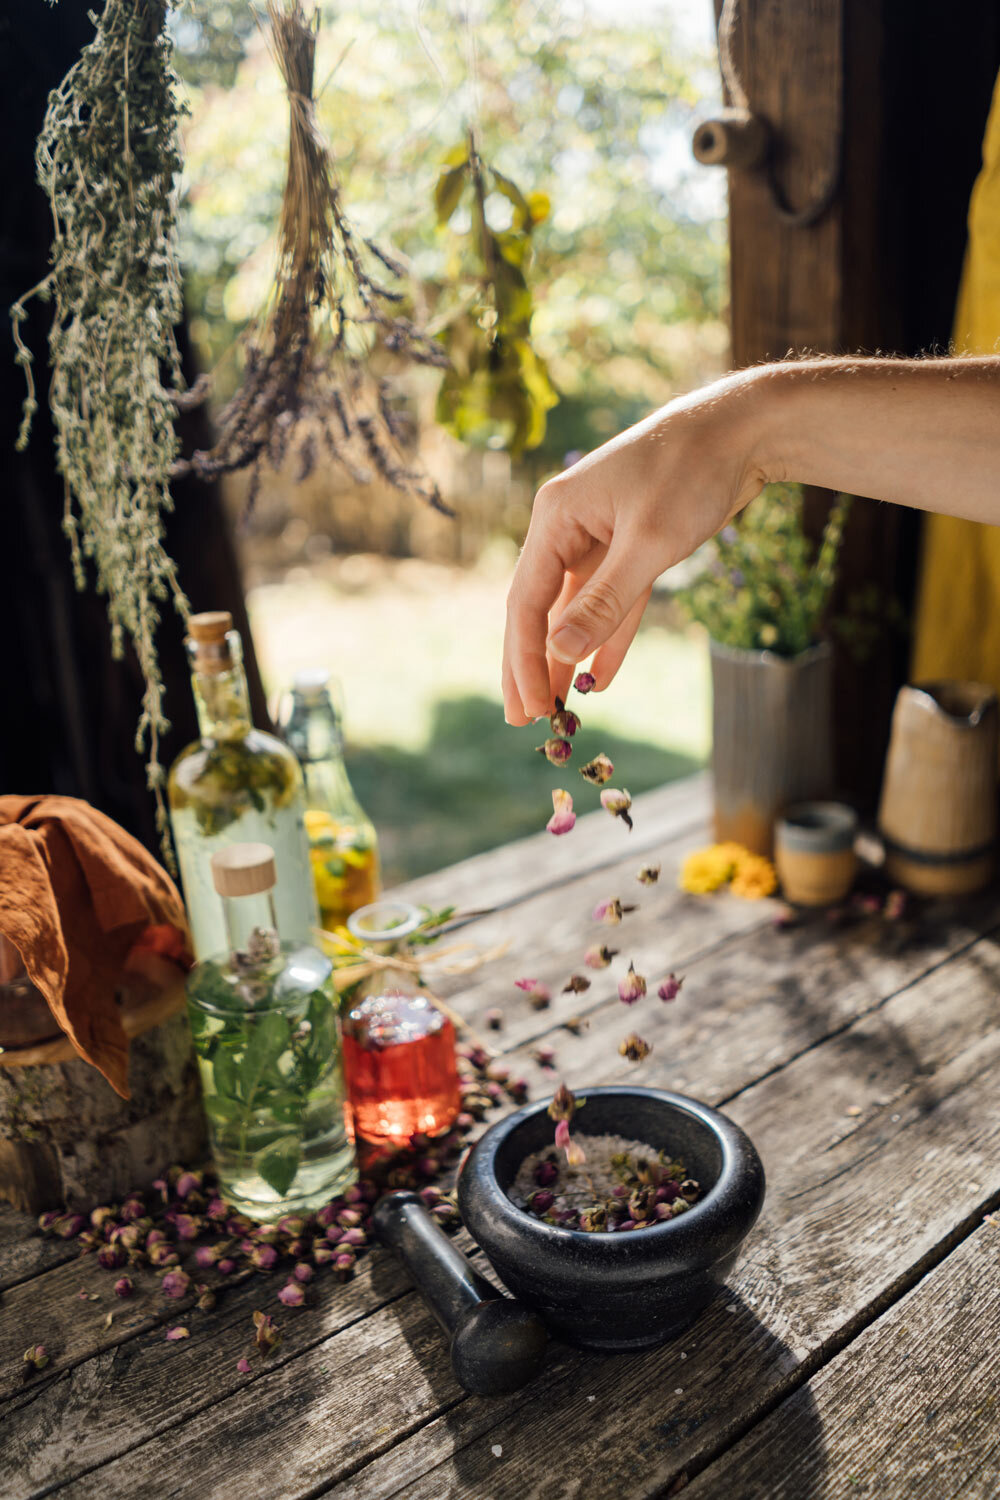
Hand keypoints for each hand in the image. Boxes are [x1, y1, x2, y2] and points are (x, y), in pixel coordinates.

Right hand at [502, 369, 766, 723]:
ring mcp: (598, 537)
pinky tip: (598, 679)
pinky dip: (607, 638)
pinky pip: (612, 602)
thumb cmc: (691, 471)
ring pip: (574, 610)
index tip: (530, 707)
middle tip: (521, 720)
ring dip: (565, 659)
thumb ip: (604, 601)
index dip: (524, 658)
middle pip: (539, 609)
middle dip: (530, 665)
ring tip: (553, 708)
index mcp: (555, 518)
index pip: (525, 602)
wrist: (743, 429)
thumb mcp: (648, 542)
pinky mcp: (632, 545)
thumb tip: (559, 652)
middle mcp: (567, 528)